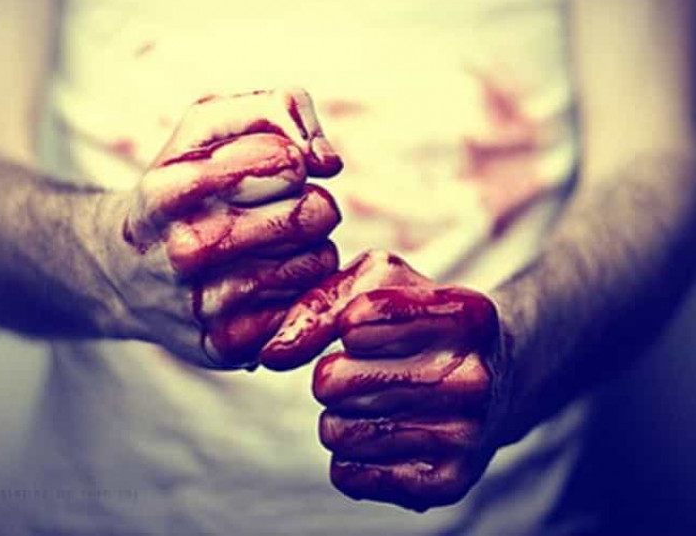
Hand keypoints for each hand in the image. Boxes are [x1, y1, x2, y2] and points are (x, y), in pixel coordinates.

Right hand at [98, 88, 342, 368]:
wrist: (125, 271)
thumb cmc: (180, 189)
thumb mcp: (205, 126)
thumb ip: (274, 109)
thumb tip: (327, 160)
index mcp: (170, 190)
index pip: (285, 161)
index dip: (291, 160)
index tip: (275, 168)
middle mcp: (183, 249)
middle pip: (310, 213)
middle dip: (310, 203)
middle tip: (285, 209)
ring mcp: (205, 303)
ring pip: (317, 260)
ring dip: (312, 247)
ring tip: (275, 245)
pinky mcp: (228, 345)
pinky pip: (308, 305)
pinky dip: (302, 288)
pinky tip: (271, 281)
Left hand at [260, 251, 512, 510]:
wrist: (494, 377)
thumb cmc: (420, 320)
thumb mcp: (378, 285)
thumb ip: (319, 306)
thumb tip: (273, 354)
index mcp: (464, 314)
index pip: (355, 320)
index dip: (347, 324)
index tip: (366, 327)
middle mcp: (472, 377)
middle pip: (332, 382)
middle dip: (332, 374)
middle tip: (366, 370)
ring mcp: (464, 434)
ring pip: (335, 431)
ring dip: (338, 415)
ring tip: (377, 402)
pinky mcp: (446, 483)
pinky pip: (348, 474)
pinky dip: (350, 455)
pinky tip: (384, 435)